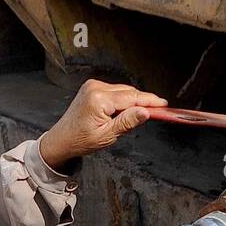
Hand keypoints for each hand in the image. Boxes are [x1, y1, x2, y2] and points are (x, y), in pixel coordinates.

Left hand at [38, 79, 167, 168]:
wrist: (62, 139)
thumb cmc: (81, 140)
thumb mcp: (107, 136)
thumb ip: (127, 122)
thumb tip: (145, 112)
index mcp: (99, 99)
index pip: (131, 97)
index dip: (150, 101)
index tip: (163, 105)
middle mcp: (95, 88)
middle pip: (128, 92)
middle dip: (143, 101)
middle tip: (158, 111)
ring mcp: (93, 86)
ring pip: (123, 91)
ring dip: (132, 101)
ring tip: (138, 115)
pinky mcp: (92, 87)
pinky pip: (114, 91)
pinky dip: (122, 99)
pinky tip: (124, 111)